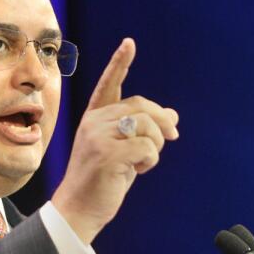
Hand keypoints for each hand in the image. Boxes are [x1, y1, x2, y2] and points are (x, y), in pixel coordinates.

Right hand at [52, 38, 178, 243]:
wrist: (79, 210)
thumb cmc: (103, 180)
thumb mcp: (124, 150)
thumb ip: (143, 131)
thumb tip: (173, 115)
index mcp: (94, 118)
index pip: (108, 84)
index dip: (120, 63)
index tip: (129, 43)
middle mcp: (94, 122)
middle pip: (142, 107)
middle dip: (163, 123)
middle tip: (172, 138)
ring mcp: (98, 137)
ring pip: (148, 126)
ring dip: (157, 145)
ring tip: (145, 161)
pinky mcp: (107, 154)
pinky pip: (148, 147)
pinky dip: (151, 161)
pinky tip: (138, 170)